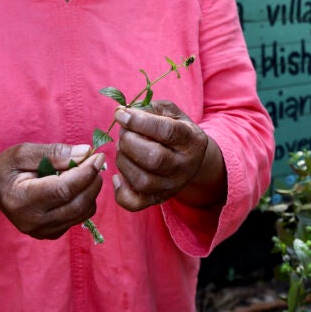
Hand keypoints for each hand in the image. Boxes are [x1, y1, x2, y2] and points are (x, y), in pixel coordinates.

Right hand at [0, 143, 104, 238]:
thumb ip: (53, 152)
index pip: (63, 190)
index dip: (85, 173)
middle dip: (93, 180)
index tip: (97, 156)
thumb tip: (85, 152)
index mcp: (21, 200)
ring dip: (91, 190)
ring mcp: (41, 232)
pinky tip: (75, 186)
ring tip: (84, 172)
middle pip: (77, 204)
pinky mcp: (50, 234)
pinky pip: (79, 218)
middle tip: (96, 161)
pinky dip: (84, 200)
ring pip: (82, 212)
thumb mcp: (23, 153)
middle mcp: (31, 222)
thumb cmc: (8, 168)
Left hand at [111, 100, 225, 211]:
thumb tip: (122, 112)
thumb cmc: (176, 129)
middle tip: (123, 133)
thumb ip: (149, 108)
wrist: (191, 158)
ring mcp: (172, 186)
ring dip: (123, 161)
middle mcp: (184, 166)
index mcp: (192, 140)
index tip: (121, 114)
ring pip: (142, 180)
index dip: (140, 122)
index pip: (167, 131)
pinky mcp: (158, 199)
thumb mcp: (171, 113)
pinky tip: (118, 175)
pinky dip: (120, 190)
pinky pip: (135, 203)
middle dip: (129, 142)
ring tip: (122, 148)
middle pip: (154, 158)